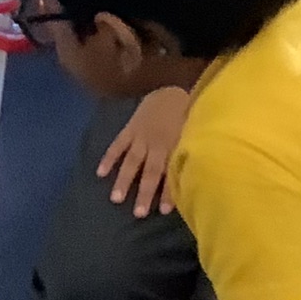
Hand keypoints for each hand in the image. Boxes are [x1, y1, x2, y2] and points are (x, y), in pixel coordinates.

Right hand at [97, 86, 190, 217]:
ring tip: (115, 198)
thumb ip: (194, 150)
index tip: (165, 211)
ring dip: (124, 180)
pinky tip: (100, 173)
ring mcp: (141, 136)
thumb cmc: (190, 112)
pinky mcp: (130, 128)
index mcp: (175, 145)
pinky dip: (109, 158)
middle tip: (138, 213)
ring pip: (132, 161)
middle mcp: (157, 144)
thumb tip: (201, 173)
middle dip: (144, 193)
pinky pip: (118, 145)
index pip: (171, 172)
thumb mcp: (197, 130)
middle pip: (150, 172)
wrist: (175, 86)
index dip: (169, 192)